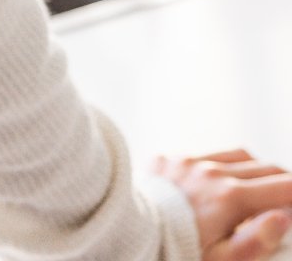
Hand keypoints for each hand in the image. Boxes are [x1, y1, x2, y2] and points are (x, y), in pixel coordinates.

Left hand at [153, 149, 291, 260]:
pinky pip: (203, 156)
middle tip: (286, 197)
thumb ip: (256, 241)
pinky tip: (218, 184)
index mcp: (231, 197)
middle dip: (282, 181)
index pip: (283, 186)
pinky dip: (220, 167)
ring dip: (254, 170)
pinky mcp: (168, 159)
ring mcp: (188, 161)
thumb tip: (282, 217)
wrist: (128, 232)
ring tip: (259, 188)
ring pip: (237, 155)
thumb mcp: (222, 259)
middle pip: (263, 168)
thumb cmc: (178, 250)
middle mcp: (212, 171)